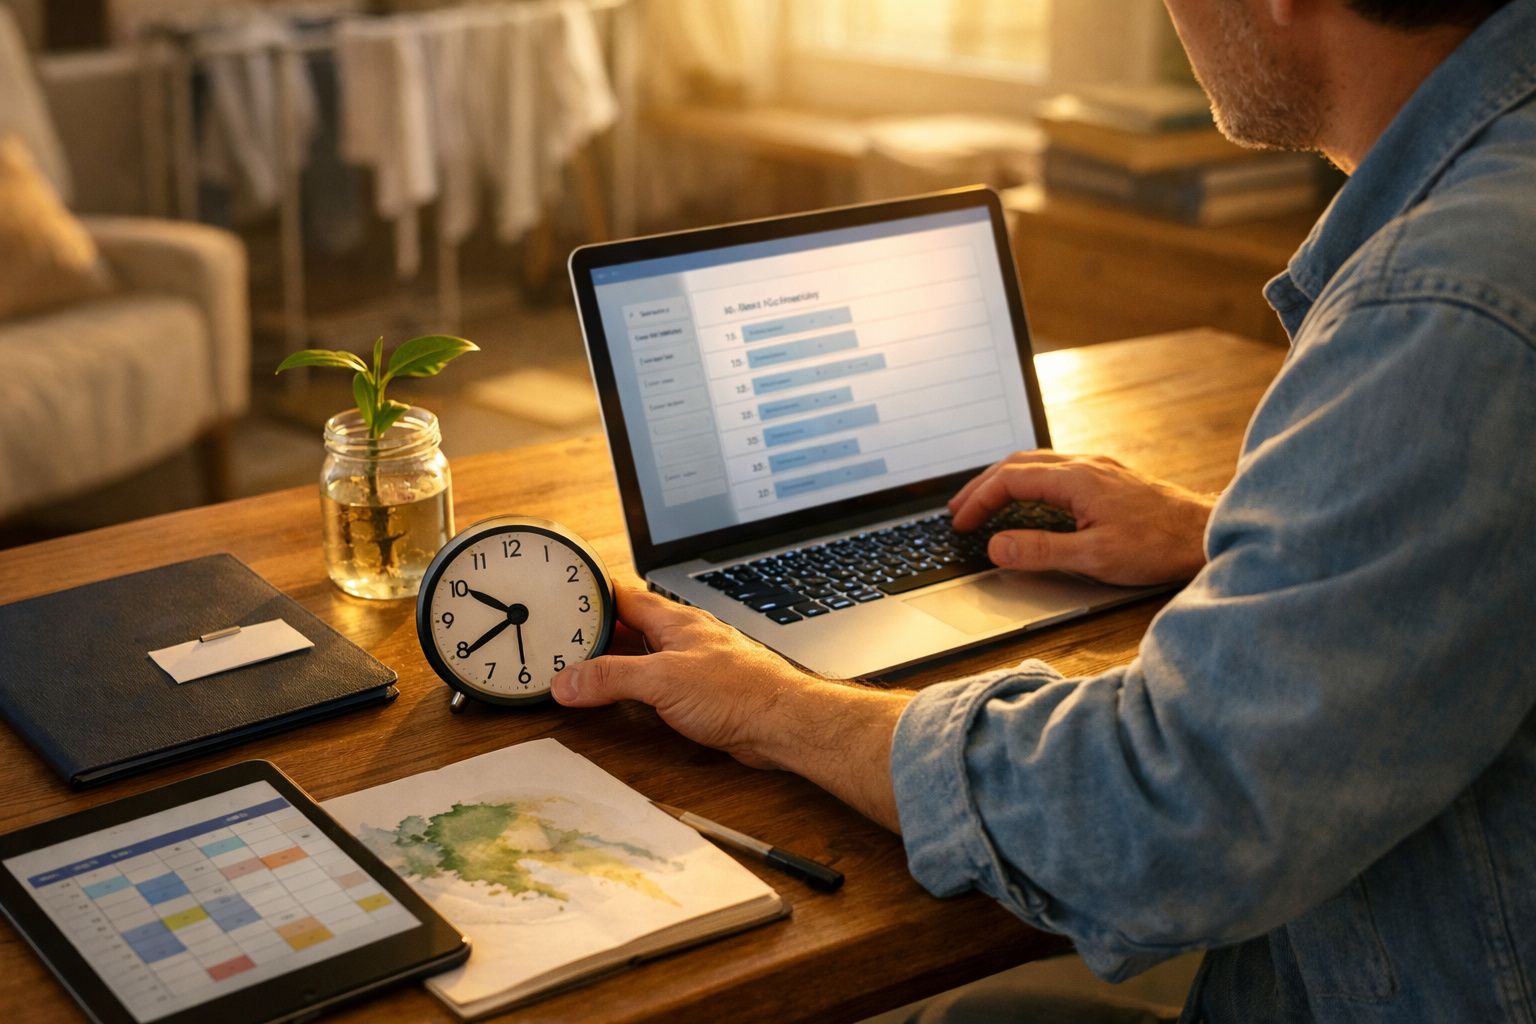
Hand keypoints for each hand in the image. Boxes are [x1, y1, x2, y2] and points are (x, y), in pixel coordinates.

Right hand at [551, 581, 908, 828]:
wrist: (782, 722)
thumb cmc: (739, 691)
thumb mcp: (663, 681)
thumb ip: (612, 678)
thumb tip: (567, 681)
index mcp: (673, 620)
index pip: (622, 594)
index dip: (591, 592)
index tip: (561, 595)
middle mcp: (682, 636)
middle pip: (630, 624)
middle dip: (597, 629)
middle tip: (562, 638)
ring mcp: (691, 663)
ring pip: (643, 653)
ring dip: (615, 658)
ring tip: (582, 665)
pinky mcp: (699, 691)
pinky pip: (656, 680)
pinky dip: (633, 684)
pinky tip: (624, 695)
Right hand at [948, 451, 1215, 585]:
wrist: (1208, 533)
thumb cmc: (1159, 545)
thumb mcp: (1094, 557)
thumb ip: (1040, 550)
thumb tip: (996, 546)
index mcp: (1076, 479)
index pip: (1010, 479)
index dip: (979, 501)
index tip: (960, 523)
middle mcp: (1085, 465)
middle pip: (1018, 463)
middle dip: (982, 485)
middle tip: (958, 509)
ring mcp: (1099, 469)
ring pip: (1037, 463)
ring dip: (1004, 480)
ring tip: (984, 502)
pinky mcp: (1110, 479)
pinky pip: (1056, 469)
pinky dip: (1028, 481)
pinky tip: (1030, 499)